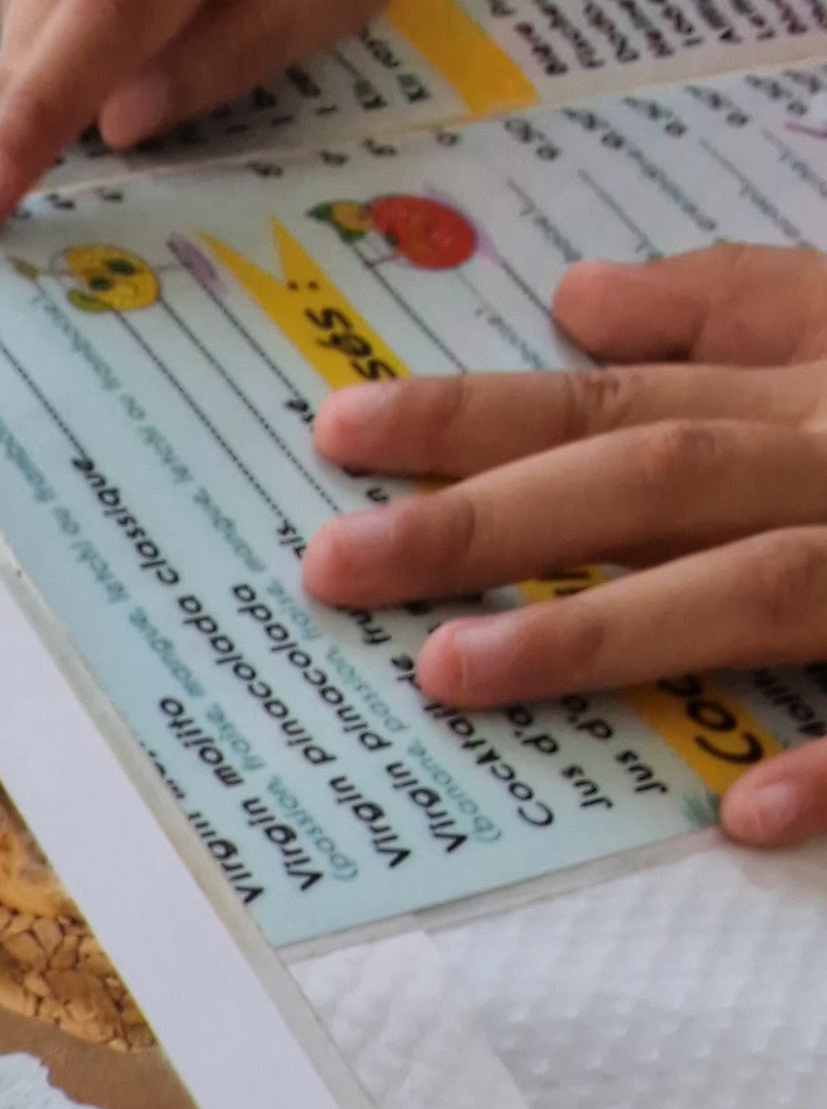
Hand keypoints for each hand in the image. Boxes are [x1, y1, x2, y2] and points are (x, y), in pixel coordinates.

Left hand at [302, 249, 826, 848]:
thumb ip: (742, 308)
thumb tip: (578, 296)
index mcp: (826, 391)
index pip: (619, 395)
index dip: (473, 413)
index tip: (330, 433)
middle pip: (658, 475)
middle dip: (491, 518)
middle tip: (332, 565)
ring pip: (763, 585)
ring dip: (610, 633)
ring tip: (452, 676)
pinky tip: (746, 812)